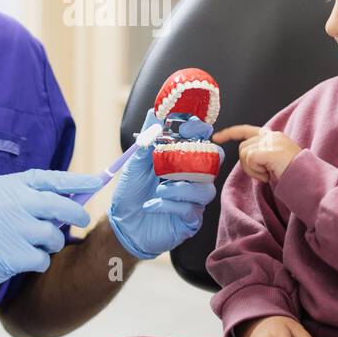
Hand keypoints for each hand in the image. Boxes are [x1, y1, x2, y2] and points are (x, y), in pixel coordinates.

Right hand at [0, 169, 101, 302]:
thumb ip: (16, 194)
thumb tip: (56, 197)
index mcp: (4, 186)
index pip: (48, 179)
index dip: (76, 180)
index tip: (97, 182)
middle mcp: (12, 203)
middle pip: (61, 205)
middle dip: (76, 214)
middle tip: (81, 220)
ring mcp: (14, 229)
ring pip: (54, 235)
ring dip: (50, 243)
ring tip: (33, 246)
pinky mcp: (13, 256)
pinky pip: (42, 259)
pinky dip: (37, 262)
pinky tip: (22, 262)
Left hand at [107, 108, 217, 259]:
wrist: (123, 225)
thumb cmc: (132, 192)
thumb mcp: (136, 162)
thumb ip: (147, 138)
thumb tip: (153, 111)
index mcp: (182, 159)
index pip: (202, 139)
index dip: (199, 130)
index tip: (186, 127)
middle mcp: (193, 177)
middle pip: (214, 161)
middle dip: (200, 157)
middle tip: (179, 158)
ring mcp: (194, 199)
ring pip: (206, 188)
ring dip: (181, 187)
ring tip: (160, 189)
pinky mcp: (191, 219)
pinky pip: (191, 209)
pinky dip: (170, 205)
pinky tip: (152, 205)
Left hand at [213, 125, 302, 183]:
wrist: (308, 179)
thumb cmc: (294, 174)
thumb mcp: (275, 160)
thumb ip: (261, 154)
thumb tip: (247, 159)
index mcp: (273, 136)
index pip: (246, 130)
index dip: (230, 133)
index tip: (217, 137)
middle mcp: (271, 136)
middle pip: (242, 148)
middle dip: (248, 165)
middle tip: (264, 174)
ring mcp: (270, 142)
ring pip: (244, 155)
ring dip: (253, 170)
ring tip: (269, 174)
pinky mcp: (268, 151)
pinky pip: (250, 161)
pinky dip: (256, 172)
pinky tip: (269, 174)